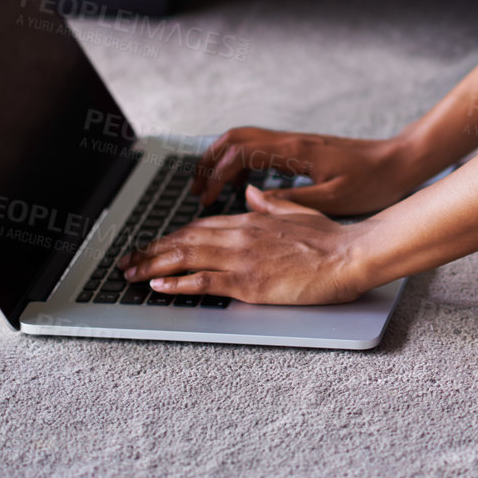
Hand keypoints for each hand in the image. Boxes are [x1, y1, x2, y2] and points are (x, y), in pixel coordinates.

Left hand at [117, 185, 371, 304]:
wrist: (349, 255)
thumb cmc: (331, 238)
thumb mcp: (299, 212)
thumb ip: (271, 203)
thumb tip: (251, 192)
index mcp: (253, 219)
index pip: (202, 225)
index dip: (174, 235)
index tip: (155, 242)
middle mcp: (242, 235)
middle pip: (186, 239)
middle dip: (152, 249)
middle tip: (127, 259)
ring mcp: (244, 259)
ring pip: (187, 257)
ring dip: (153, 264)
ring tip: (130, 272)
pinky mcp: (249, 283)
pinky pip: (204, 282)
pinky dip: (177, 282)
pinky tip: (158, 285)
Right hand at [190, 126, 413, 214]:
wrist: (399, 162)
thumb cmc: (372, 182)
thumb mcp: (331, 199)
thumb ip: (290, 201)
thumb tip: (251, 199)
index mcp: (295, 152)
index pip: (240, 153)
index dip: (216, 175)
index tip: (206, 198)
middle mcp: (292, 141)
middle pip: (235, 137)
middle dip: (210, 161)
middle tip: (197, 189)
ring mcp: (297, 142)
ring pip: (247, 139)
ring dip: (224, 160)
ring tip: (213, 189)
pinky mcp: (303, 149)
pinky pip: (262, 148)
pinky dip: (244, 163)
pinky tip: (247, 187)